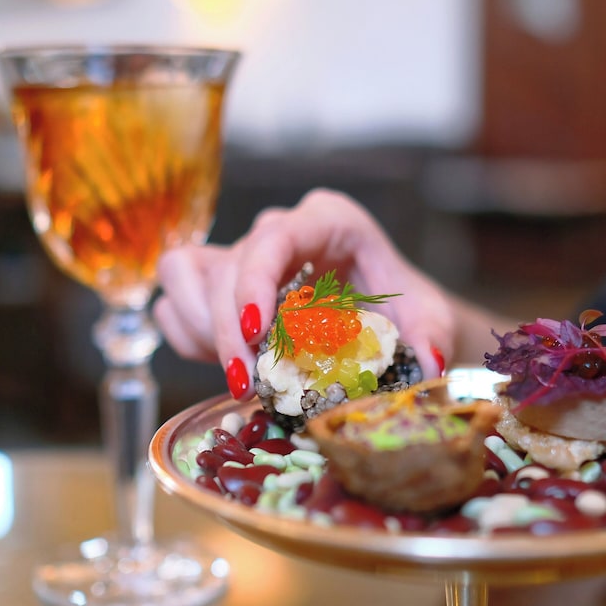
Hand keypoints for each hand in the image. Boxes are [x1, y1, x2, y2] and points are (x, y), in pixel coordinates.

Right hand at [153, 188, 455, 399]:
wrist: (389, 316)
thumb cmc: (405, 307)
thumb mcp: (427, 316)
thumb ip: (429, 334)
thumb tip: (427, 361)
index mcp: (328, 221)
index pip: (274, 236)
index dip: (254, 281)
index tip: (255, 333)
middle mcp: (281, 230)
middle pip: (226, 266)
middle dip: (227, 330)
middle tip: (246, 384)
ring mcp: (244, 254)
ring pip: (185, 274)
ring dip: (201, 330)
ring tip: (238, 375)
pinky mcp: (219, 280)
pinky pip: (176, 298)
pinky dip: (187, 334)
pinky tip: (223, 362)